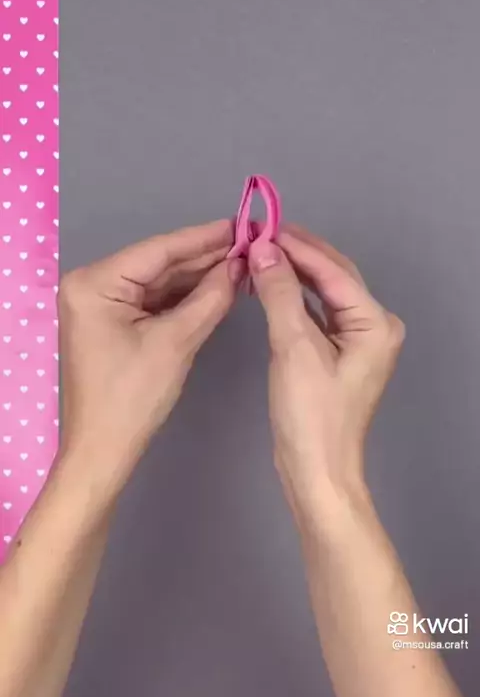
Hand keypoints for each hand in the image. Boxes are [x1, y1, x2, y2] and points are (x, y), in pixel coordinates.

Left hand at [58, 219, 244, 482]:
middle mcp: (92, 284)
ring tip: (243, 263)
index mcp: (95, 283)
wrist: (104, 449)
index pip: (159, 251)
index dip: (204, 238)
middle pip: (159, 264)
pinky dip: (185, 298)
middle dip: (205, 258)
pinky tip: (218, 287)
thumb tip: (240, 264)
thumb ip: (210, 298)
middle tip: (251, 244)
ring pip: (159, 283)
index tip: (243, 224)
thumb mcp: (175, 343)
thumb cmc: (132, 397)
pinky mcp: (112, 322)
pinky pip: (154, 301)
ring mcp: (100, 303)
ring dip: (198, 277)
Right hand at [247, 223, 404, 527]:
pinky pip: (317, 314)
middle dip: (296, 253)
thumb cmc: (310, 414)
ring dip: (294, 273)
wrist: (316, 470)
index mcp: (375, 323)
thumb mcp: (293, 348)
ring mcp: (358, 341)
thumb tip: (262, 249)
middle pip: (333, 276)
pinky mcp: (339, 354)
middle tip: (257, 234)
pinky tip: (271, 286)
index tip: (259, 226)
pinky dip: (293, 298)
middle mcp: (374, 326)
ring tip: (259, 253)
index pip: (332, 270)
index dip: (296, 245)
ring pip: (323, 293)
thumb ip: (279, 293)